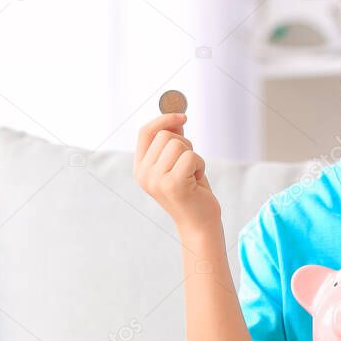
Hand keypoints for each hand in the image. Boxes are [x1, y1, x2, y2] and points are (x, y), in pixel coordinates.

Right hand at [134, 113, 219, 233]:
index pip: (145, 132)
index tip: (182, 116)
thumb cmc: (192, 192)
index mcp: (140, 169)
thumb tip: (176, 117)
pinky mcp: (173, 185)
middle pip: (166, 135)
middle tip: (190, 166)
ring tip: (192, 176)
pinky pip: (191, 156)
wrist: (199, 224)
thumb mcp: (179, 163)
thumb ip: (174, 142)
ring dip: (194, 156)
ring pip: (179, 144)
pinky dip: (200, 165)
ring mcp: (156, 180)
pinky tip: (197, 182)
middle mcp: (143, 174)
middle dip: (185, 145)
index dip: (163, 119)